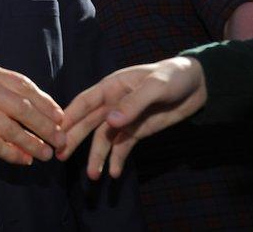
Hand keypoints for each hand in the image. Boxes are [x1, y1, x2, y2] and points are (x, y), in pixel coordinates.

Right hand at [0, 60, 65, 165]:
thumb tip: (21, 99)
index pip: (25, 86)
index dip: (45, 102)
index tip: (59, 115)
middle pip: (24, 108)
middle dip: (47, 126)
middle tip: (61, 138)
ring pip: (13, 128)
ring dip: (33, 143)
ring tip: (46, 153)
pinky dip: (12, 153)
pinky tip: (23, 159)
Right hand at [57, 57, 205, 178]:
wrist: (198, 86)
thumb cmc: (174, 76)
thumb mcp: (156, 86)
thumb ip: (133, 103)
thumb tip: (110, 121)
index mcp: (112, 86)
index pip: (85, 102)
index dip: (69, 116)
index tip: (54, 132)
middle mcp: (113, 103)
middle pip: (88, 123)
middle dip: (74, 140)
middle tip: (59, 156)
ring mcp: (124, 119)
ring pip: (103, 139)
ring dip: (96, 156)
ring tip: (92, 175)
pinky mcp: (136, 131)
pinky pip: (122, 148)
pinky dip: (116, 160)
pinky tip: (114, 174)